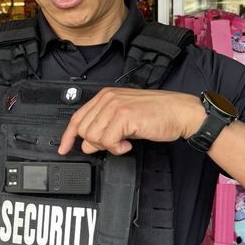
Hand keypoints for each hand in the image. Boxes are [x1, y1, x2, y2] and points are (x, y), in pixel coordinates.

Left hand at [58, 88, 203, 154]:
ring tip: (124, 143)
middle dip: (95, 143)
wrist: (181, 112)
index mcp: (106, 96)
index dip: (68, 136)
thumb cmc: (158, 115)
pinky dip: (117, 149)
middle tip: (114, 144)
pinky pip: (107, 141)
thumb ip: (104, 130)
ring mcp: (115, 106)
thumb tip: (87, 145)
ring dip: (108, 146)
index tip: (64, 148)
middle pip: (83, 129)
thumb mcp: (125, 122)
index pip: (77, 117)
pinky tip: (128, 144)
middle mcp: (108, 98)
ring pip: (93, 136)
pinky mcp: (125, 116)